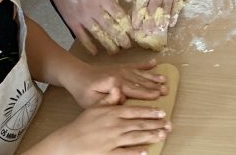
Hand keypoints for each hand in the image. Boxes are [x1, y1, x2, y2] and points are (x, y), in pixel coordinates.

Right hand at [42, 103, 169, 154]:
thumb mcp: (95, 108)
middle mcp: (113, 126)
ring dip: (150, 136)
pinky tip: (146, 151)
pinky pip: (124, 153)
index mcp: (112, 113)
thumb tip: (118, 87)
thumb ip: (109, 99)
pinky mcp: (107, 153)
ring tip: (162, 135)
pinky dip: (136, 152)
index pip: (135, 111)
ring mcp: (111, 140)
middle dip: (155, 124)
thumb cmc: (82, 125)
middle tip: (168, 125)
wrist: (67, 142)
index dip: (150, 112)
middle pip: (138, 124)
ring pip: (135, 137)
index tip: (162, 112)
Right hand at [45, 0, 130, 54]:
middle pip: (111, 27)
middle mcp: (94, 9)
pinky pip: (82, 37)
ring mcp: (82, 17)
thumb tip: (116, 10)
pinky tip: (95, 52)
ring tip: (116, 51)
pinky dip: (89, 45)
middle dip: (121, 38)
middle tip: (128, 45)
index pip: (118, 14)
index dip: (126, 25)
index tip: (133, 32)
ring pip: (98, 34)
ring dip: (108, 43)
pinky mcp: (72, 23)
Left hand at [67, 59, 168, 109]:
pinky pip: (135, 65)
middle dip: (154, 86)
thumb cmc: (84, 92)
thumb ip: (107, 100)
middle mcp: (121, 74)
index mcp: (115, 83)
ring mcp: (122, 69)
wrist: (78, 75)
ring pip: (140, 74)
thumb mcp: (92, 101)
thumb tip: (122, 97)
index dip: (147, 94)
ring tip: (165, 80)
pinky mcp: (121, 67)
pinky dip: (145, 65)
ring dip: (153, 77)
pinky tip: (155, 63)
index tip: (159, 97)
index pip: (134, 91)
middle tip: (167, 90)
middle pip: (140, 82)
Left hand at [123, 0, 182, 31]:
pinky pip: (177, 2)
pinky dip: (174, 13)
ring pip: (166, 7)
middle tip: (146, 33)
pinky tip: (170, 23)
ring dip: (162, 20)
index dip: (139, 15)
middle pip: (154, 7)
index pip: (142, 2)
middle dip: (149, 21)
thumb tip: (127, 0)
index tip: (135, 27)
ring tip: (157, 31)